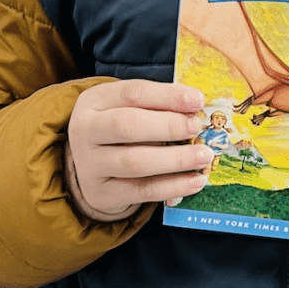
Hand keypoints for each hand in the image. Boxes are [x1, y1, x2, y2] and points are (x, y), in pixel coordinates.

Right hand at [67, 80, 211, 218]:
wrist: (88, 165)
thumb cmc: (118, 129)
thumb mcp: (127, 107)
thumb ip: (156, 105)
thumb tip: (196, 109)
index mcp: (94, 101)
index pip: (132, 93)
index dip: (168, 96)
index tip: (198, 100)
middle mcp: (85, 131)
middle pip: (127, 125)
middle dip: (168, 126)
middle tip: (196, 127)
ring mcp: (90, 165)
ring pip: (135, 162)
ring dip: (175, 159)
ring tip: (203, 155)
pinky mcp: (102, 194)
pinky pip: (141, 191)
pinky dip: (172, 186)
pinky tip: (195, 181)